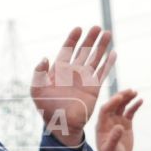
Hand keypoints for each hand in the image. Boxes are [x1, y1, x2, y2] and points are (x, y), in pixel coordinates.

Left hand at [32, 27, 114, 147]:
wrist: (61, 124)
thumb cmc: (47, 108)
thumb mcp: (37, 90)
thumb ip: (39, 73)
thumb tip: (45, 57)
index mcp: (59, 70)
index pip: (67, 50)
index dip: (72, 39)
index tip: (78, 29)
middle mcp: (73, 72)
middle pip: (84, 51)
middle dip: (90, 39)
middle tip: (97, 27)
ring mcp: (85, 79)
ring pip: (95, 58)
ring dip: (102, 47)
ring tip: (108, 33)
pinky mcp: (94, 88)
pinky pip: (103, 72)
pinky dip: (108, 63)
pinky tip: (113, 53)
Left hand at [94, 88, 143, 150]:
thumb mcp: (110, 150)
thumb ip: (113, 139)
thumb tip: (119, 127)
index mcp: (101, 125)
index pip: (105, 110)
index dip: (111, 103)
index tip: (119, 97)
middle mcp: (108, 121)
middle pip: (114, 105)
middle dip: (121, 97)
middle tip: (129, 90)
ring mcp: (117, 121)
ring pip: (122, 106)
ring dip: (127, 98)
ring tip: (135, 92)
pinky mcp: (126, 124)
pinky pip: (130, 112)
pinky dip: (135, 106)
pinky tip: (140, 100)